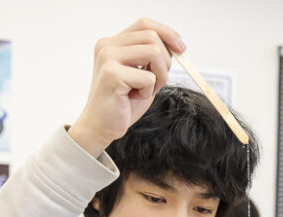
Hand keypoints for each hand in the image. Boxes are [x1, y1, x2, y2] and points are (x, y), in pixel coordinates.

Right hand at [68, 18, 184, 156]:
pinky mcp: (112, 75)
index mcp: (113, 43)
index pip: (144, 24)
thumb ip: (153, 59)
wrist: (101, 126)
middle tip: (156, 82)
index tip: (181, 48)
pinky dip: (148, 92)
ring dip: (159, 77)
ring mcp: (108, 58)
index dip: (167, 33)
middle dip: (165, 62)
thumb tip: (176, 45)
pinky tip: (133, 98)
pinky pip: (149, 77)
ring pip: (154, 53)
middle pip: (152, 37)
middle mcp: (107, 46)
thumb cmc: (122, 103)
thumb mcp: (142, 75)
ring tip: (145, 90)